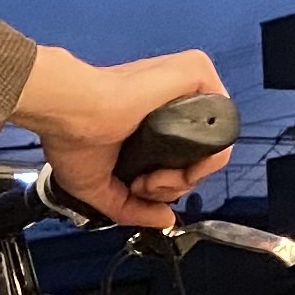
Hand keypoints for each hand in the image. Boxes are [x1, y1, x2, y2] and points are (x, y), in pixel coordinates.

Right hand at [11, 44, 231, 227]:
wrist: (70, 111)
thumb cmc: (71, 137)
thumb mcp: (99, 187)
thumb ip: (133, 208)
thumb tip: (164, 220)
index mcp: (148, 122)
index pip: (178, 159)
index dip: (165, 184)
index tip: (138, 188)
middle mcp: (168, 106)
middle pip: (197, 157)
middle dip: (173, 185)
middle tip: (143, 185)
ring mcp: (184, 91)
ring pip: (212, 145)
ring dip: (185, 177)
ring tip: (151, 178)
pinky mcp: (196, 73)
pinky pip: (224, 123)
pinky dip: (207, 155)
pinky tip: (174, 165)